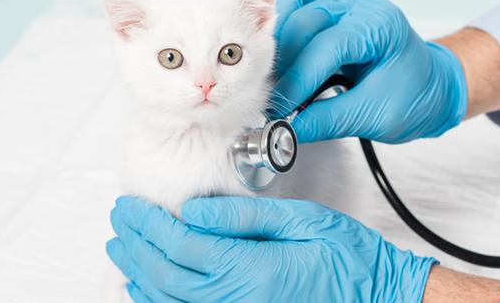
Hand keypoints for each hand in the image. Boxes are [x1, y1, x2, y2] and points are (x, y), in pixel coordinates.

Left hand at [106, 196, 436, 302]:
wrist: (380, 296)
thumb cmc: (350, 260)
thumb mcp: (304, 222)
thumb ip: (245, 218)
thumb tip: (194, 212)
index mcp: (252, 270)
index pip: (182, 246)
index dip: (149, 225)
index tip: (131, 206)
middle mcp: (238, 301)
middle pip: (165, 277)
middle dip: (136, 246)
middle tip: (120, 221)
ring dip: (139, 276)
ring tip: (123, 251)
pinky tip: (148, 290)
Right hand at [272, 0, 467, 143]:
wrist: (430, 86)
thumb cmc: (414, 97)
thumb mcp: (375, 117)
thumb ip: (327, 122)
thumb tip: (284, 131)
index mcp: (380, 26)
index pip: (327, 46)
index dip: (298, 79)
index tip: (281, 108)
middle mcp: (359, 3)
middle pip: (304, 17)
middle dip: (279, 58)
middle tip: (268, 93)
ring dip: (272, 32)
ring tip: (264, 71)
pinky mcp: (325, 3)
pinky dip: (276, 21)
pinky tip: (267, 49)